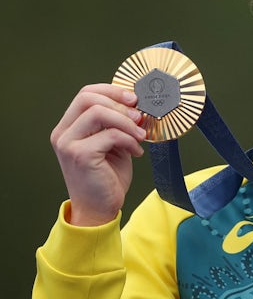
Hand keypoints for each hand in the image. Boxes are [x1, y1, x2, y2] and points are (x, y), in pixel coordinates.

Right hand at [50, 84, 146, 225]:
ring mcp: (68, 144)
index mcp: (69, 126)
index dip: (112, 90)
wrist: (100, 209)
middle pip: (89, 98)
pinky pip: (109, 135)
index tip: (134, 98)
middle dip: (120, 103)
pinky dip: (129, 139)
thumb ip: (118, 122)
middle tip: (140, 116)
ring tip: (141, 135)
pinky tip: (136, 151)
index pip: (86, 93)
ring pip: (99, 113)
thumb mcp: (113, 142)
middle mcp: (63, 133)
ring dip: (127, 122)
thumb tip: (137, 104)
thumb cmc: (107, 175)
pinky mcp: (80, 155)